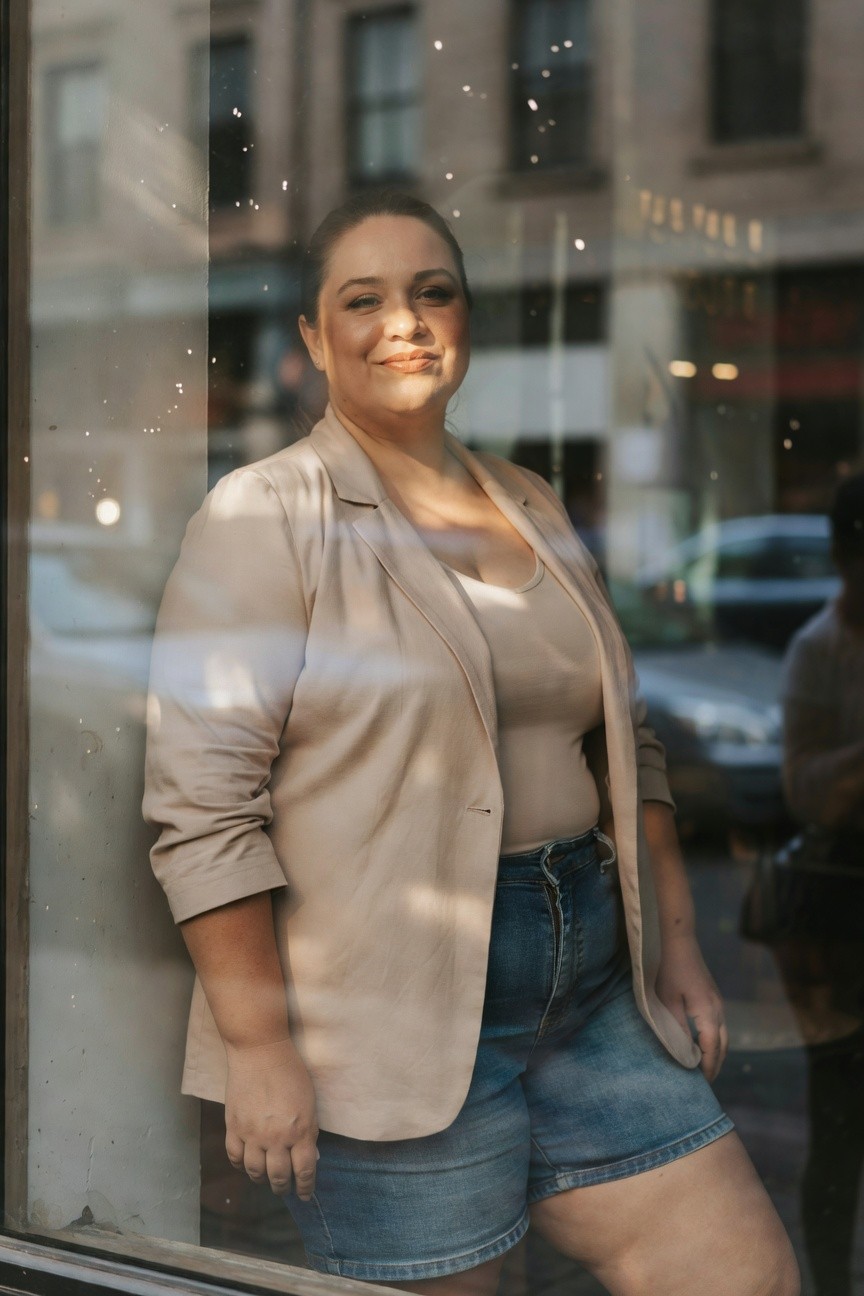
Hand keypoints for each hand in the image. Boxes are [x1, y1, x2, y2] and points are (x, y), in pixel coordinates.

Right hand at [224, 1037, 318, 1199]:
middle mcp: (277, 1138)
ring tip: (265, 1178)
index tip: (306, 1195)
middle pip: (279, 1176)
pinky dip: (240, 1165)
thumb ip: (309, 1131)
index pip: (305, 1171)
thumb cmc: (291, 1072)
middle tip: (285, 1190)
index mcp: (301, 1130)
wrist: (260, 1051)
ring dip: (261, 1179)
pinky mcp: (234, 1127)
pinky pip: (235, 1156)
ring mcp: (253, 1134)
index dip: (306, 1187)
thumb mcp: (309, 1102)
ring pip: (255, 1172)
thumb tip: (309, 1157)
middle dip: (283, 1188)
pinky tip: (246, 1164)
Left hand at [655, 934, 727, 1081]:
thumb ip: (675, 1029)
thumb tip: (682, 1053)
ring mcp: (718, 1002)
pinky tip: (700, 1042)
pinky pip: (718, 1024)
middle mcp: (718, 1010)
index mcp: (708, 1014)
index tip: (702, 1083)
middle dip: (715, 1063)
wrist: (679, 941)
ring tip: (703, 1065)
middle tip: (705, 1080)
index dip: (708, 1067)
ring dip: (715, 1051)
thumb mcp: (668, 1002)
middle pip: (723, 1045)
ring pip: (723, 1034)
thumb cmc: (669, 970)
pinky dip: (714, 1039)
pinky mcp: (713, 996)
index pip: (712, 1049)